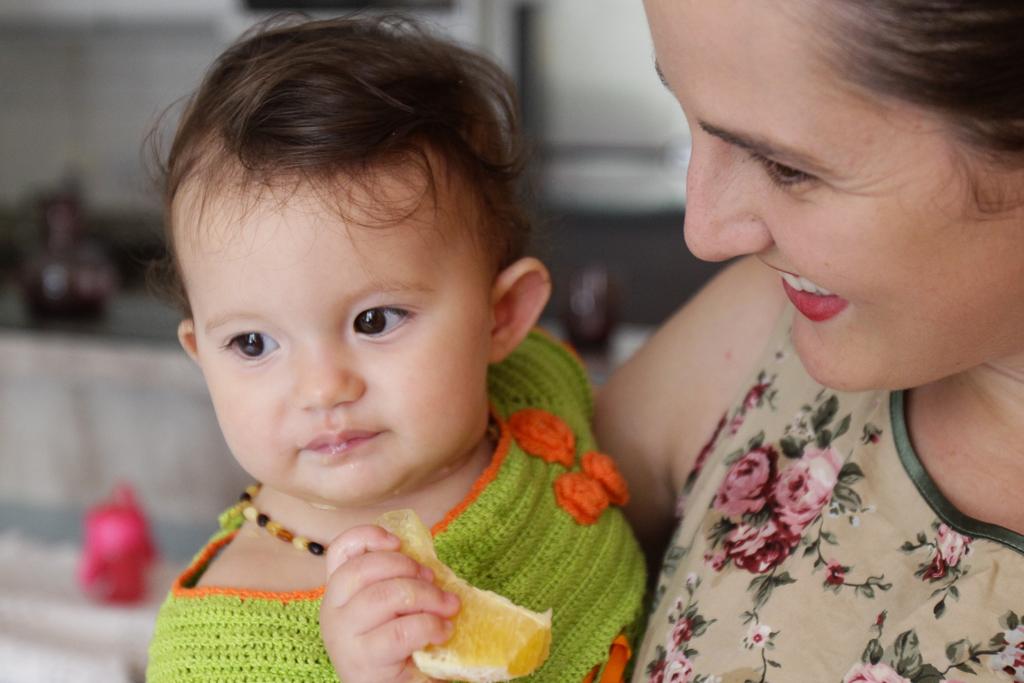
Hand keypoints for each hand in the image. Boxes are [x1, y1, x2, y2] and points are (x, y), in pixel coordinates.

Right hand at [320, 524, 459, 682]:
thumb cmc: (397, 647)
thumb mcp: (393, 608)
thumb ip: (399, 582)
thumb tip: (428, 562)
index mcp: (339, 592)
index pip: (340, 550)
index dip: (368, 536)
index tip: (397, 542)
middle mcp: (332, 611)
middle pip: (365, 569)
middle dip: (408, 568)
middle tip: (433, 580)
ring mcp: (343, 637)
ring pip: (385, 596)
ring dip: (426, 596)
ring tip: (448, 608)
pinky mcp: (363, 661)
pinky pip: (401, 631)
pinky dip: (430, 625)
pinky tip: (443, 631)